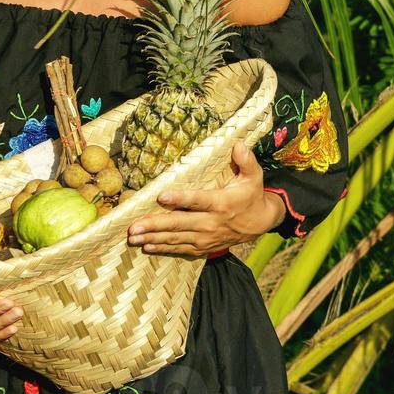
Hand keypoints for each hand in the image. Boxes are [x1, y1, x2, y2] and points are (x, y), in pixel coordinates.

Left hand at [127, 139, 286, 255]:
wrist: (260, 222)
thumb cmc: (252, 195)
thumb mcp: (254, 176)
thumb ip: (246, 160)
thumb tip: (238, 144)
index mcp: (221, 203)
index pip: (198, 200)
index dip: (180, 199)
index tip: (162, 196)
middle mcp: (211, 222)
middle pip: (180, 223)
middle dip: (155, 225)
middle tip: (134, 227)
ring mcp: (206, 237)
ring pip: (176, 238)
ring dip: (153, 238)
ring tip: (133, 238)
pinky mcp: (204, 246)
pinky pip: (181, 248)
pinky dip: (164, 248)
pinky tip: (147, 247)